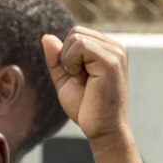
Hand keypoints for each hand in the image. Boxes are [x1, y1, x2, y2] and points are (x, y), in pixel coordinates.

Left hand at [44, 27, 129, 143]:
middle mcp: (116, 47)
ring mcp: (116, 52)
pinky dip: (72, 64)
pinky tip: (85, 80)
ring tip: (85, 82)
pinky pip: (79, 45)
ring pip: (75, 37)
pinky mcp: (111, 60)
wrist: (103, 130)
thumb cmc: (88, 108)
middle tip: (82, 81)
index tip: (81, 79)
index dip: (68, 56)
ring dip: (70, 62)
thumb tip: (46, 36)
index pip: (77, 34)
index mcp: (109, 50)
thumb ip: (57, 59)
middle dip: (68, 57)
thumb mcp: (66, 79)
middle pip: (75, 32)